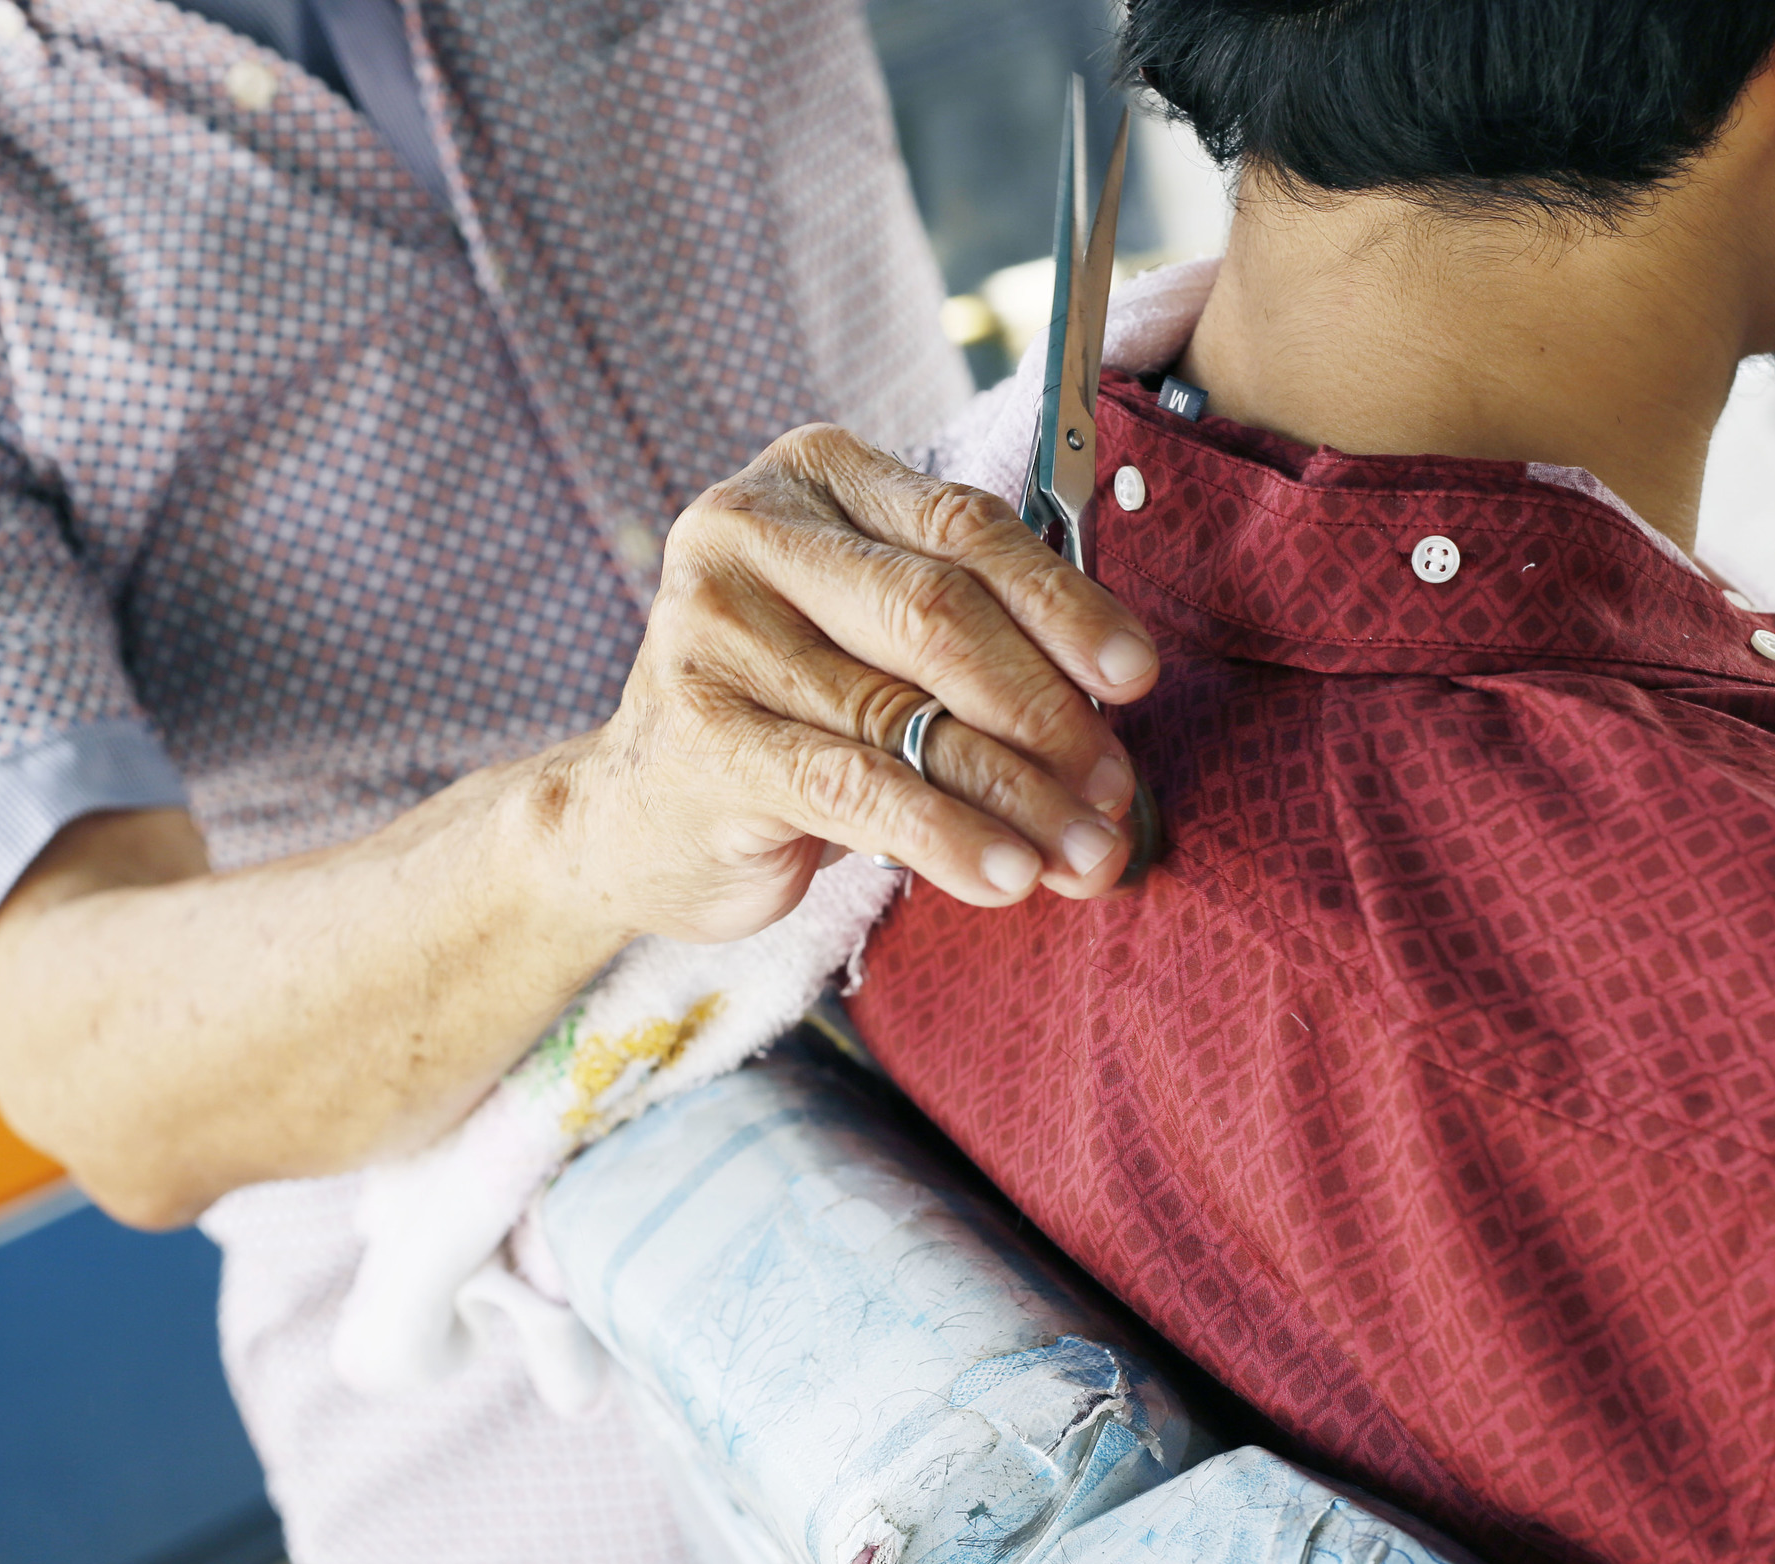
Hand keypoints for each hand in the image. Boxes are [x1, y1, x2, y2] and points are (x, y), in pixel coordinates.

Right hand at [545, 424, 1161, 943]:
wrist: (637, 812)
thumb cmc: (790, 709)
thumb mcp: (877, 642)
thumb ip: (979, 637)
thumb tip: (1115, 703)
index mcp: (813, 477)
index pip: (965, 525)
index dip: (1065, 604)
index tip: (1137, 676)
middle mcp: (748, 532)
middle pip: (939, 614)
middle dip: (1047, 708)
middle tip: (1113, 784)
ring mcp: (710, 631)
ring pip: (907, 715)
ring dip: (1019, 795)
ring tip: (1089, 852)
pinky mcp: (701, 735)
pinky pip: (859, 789)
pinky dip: (949, 837)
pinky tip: (1008, 875)